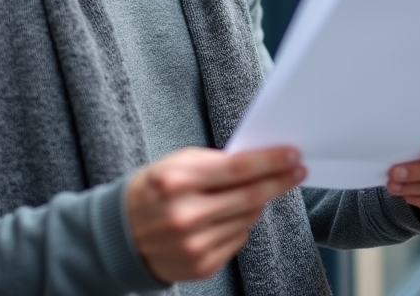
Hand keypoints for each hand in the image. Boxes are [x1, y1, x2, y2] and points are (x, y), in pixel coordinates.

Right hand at [126, 146, 304, 283]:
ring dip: (257, 204)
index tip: (293, 155)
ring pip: (248, 219)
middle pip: (250, 197)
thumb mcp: (176, 164)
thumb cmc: (154, 190)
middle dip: (279, 181)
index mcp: (178, 181)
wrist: (121, 234)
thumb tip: (261, 163)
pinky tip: (223, 218)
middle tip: (297, 170)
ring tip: (248, 194)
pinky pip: (238, 239)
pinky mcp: (201, 265)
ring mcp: (194, 244)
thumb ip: (216, 163)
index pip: (238, 169)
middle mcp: (186, 215)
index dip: (271, 162)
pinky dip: (240, 224)